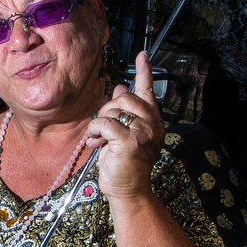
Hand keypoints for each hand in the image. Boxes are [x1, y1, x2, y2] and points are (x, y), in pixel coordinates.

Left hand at [85, 51, 164, 200]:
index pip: (148, 91)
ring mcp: (144, 132)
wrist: (128, 191)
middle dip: (107, 110)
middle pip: (125, 98)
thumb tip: (120, 89)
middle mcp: (152, 124)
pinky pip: (106, 123)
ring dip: (99, 123)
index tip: (143, 55)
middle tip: (101, 129)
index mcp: (152, 120)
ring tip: (98, 140)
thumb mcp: (122, 134)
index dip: (144, 72)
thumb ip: (123, 113)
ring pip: (114, 110)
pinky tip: (94, 142)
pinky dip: (95, 131)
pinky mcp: (131, 141)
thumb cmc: (124, 165)